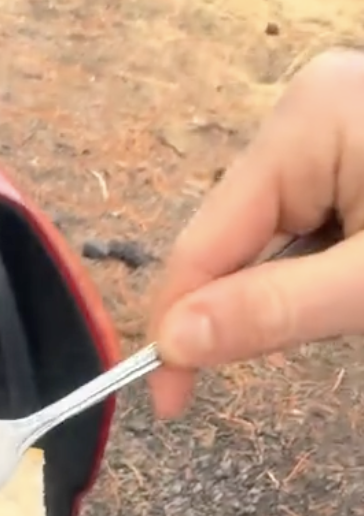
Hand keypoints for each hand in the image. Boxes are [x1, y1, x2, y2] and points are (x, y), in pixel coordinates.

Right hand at [150, 50, 363, 417]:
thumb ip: (272, 313)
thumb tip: (175, 344)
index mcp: (304, 120)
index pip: (205, 241)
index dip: (179, 326)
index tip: (171, 406)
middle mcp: (311, 109)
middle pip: (239, 239)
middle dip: (261, 307)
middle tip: (323, 344)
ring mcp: (341, 127)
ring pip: (279, 240)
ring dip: (302, 296)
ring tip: (359, 306)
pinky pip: (320, 227)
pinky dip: (333, 275)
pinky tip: (362, 287)